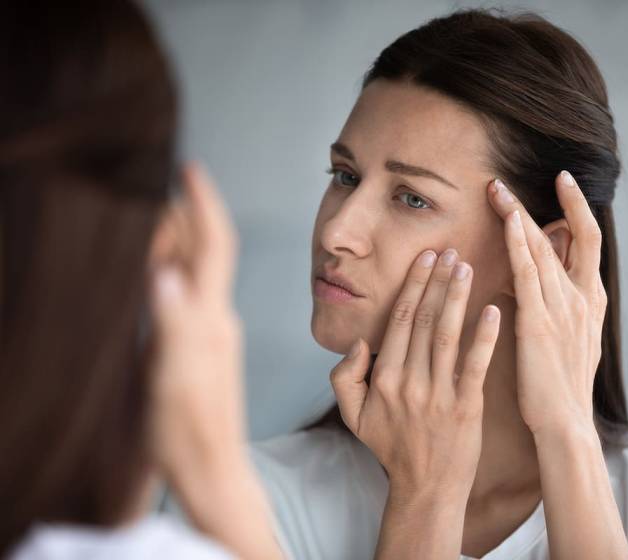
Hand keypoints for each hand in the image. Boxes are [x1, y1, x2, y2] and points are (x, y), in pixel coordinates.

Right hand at [148, 162, 244, 484]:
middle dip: (184, 214)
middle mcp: (216, 318)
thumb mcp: (174, 377)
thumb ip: (172, 324)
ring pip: (196, 272)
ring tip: (153, 215)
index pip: (214, 247)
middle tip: (158, 185)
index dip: (204, 205)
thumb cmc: (189, 430)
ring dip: (177, 239)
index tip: (190, 170)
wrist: (211, 469)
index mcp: (211, 318)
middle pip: (204, 253)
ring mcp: (210, 333)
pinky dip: (172, 271)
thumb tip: (163, 272)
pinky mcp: (201, 349)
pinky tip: (159, 270)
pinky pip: (189, 295)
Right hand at [329, 249, 500, 499]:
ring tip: (466, 267)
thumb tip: (359, 343)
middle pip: (424, 319)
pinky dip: (485, 336)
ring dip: (457, 297)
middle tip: (449, 250)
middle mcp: (408, 382)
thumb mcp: (353, 416)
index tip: (425, 259)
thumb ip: (344, 378)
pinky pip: (476, 365)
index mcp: (383, 379)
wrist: (426, 490)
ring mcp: (438, 395)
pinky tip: (494, 310)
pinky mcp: (467, 407)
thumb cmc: (392, 449)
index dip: (413, 285)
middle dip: (437, 281)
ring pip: (448, 334)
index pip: (399, 320)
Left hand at [488, 171, 606, 437]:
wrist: (565, 423)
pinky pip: (528, 271)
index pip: (588, 241)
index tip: (564, 183)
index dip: (577, 208)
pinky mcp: (538, 320)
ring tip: (497, 189)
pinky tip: (506, 220)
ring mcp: (562, 306)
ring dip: (519, 214)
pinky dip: (518, 242)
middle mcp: (582, 296)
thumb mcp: (571, 341)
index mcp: (592, 301)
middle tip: (517, 179)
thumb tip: (537, 282)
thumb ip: (560, 308)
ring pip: (542, 248)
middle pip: (567, 234)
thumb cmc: (562, 388)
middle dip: (547, 201)